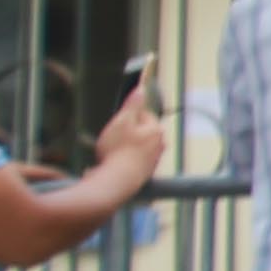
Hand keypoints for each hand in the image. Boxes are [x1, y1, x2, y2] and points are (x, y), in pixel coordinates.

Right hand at [89, 75, 168, 191]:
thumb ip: (132, 104)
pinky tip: (113, 163)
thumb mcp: (122, 121)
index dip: (127, 117)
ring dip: (124, 147)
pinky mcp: (145, 173)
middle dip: (126, 133)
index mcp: (156, 130)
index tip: (116, 124)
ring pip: (137, 146)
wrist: (118, 182)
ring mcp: (154, 160)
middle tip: (112, 139)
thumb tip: (141, 88)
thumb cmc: (118, 150)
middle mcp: (159, 145)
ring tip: (110, 152)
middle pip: (141, 131)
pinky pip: (133, 160)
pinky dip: (124, 160)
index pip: (143, 114)